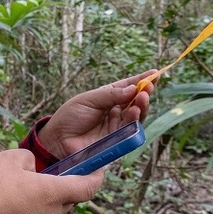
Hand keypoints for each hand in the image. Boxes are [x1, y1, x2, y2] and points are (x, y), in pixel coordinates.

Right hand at [0, 149, 103, 213]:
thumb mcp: (10, 158)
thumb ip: (30, 159)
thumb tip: (33, 169)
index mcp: (53, 193)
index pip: (88, 187)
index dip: (96, 176)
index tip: (98, 168)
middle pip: (67, 198)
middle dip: (59, 186)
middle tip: (42, 175)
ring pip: (50, 210)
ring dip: (41, 200)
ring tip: (16, 189)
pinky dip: (29, 212)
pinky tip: (9, 204)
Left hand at [38, 70, 157, 159]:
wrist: (58, 139)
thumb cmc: (70, 117)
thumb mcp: (89, 100)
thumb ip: (110, 95)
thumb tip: (133, 89)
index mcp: (107, 97)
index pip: (127, 87)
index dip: (141, 81)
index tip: (155, 73)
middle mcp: (115, 111)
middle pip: (135, 101)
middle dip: (144, 93)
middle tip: (149, 86)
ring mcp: (117, 126)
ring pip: (136, 115)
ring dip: (142, 106)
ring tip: (143, 97)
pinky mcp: (117, 140)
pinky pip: (130, 129)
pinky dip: (135, 120)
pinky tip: (135, 111)